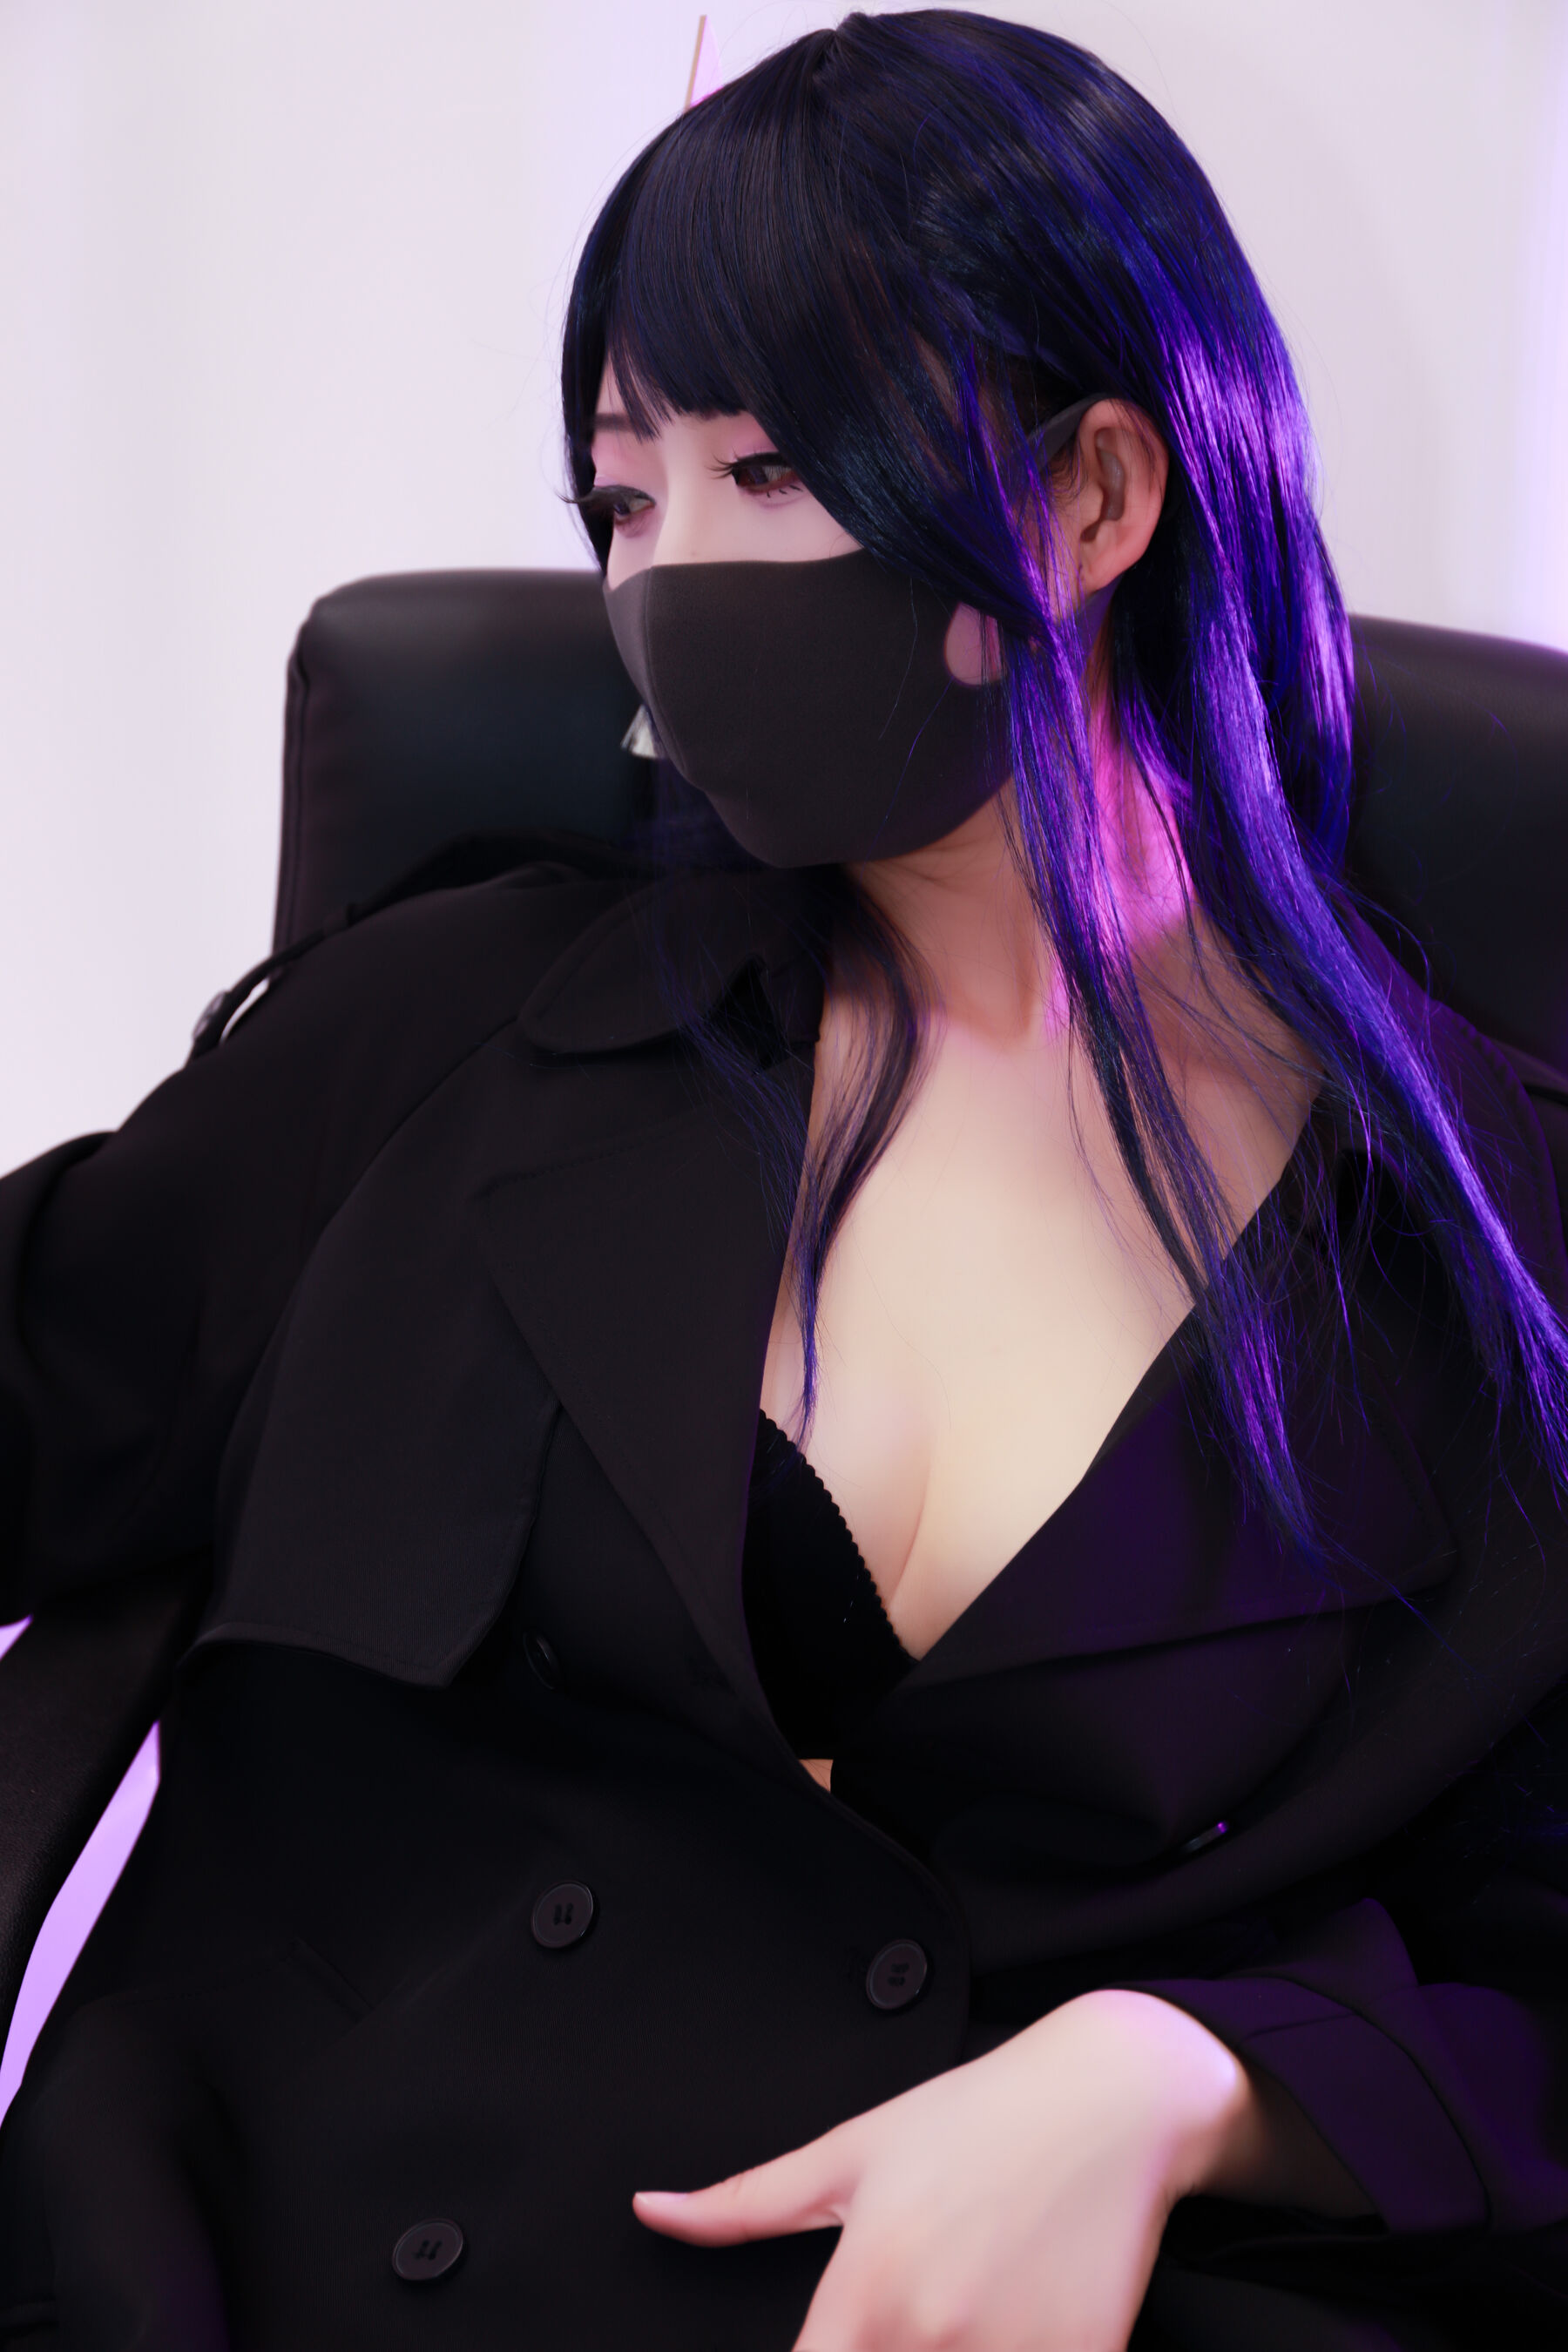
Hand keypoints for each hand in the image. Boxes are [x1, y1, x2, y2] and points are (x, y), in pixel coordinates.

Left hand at [633, 1989, 1259, 2350]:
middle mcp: (932, 2339)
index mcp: (865, 2292)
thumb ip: (744, 2203)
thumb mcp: (851, 2151)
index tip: (819, 2351)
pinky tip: (1012, 2314)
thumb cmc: (975, 2117)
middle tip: (902, 2305)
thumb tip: (653, 2212)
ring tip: (960, 2298)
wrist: (1110, 2099)